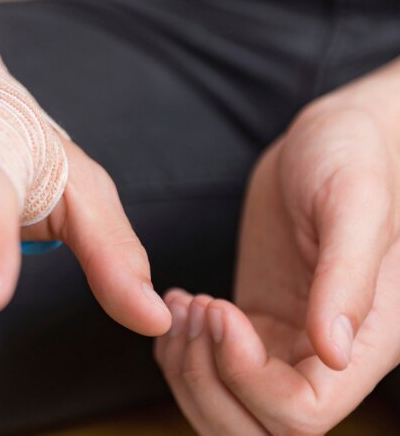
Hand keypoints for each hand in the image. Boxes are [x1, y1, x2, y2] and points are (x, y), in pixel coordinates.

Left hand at [155, 93, 399, 434]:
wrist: (331, 135)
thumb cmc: (354, 157)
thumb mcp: (355, 204)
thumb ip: (348, 278)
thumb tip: (332, 351)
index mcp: (365, 343)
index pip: (301, 415)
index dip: (247, 377)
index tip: (221, 309)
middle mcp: (324, 355)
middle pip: (256, 428)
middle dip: (208, 380)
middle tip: (196, 309)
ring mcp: (286, 342)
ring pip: (227, 405)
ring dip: (188, 368)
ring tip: (183, 303)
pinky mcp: (257, 322)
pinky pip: (213, 365)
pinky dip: (180, 347)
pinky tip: (177, 299)